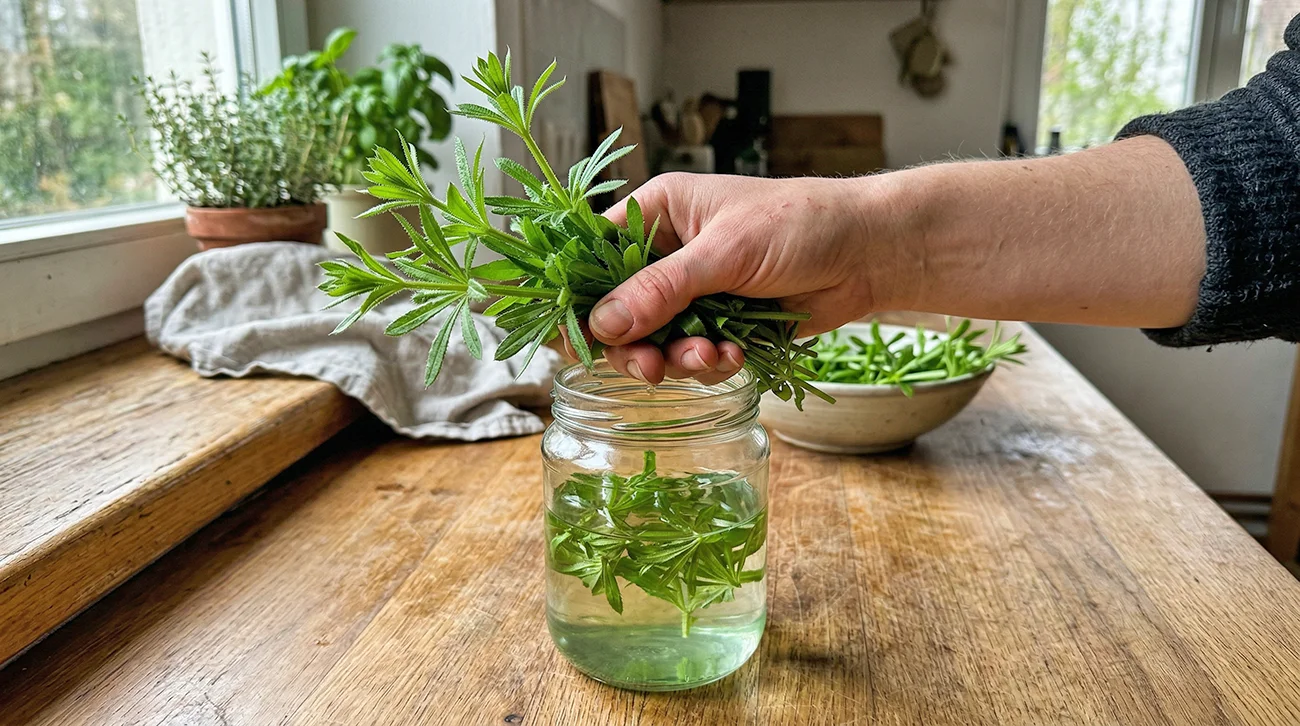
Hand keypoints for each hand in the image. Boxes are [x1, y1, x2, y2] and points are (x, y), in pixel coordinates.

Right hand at [586, 172, 889, 384]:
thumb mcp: (724, 252)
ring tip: (714, 356)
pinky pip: (692, 356)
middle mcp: (667, 253)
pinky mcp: (720, 324)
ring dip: (678, 358)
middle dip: (633, 345)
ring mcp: (694, 292)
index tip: (577, 338)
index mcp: (657, 214)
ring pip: (655, 342)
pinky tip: (737, 355)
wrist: (867, 253)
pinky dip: (709, 364)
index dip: (580, 298)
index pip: (594, 257)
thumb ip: (661, 289)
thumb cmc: (799, 224)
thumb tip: (601, 324)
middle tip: (649, 369)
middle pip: (618, 312)